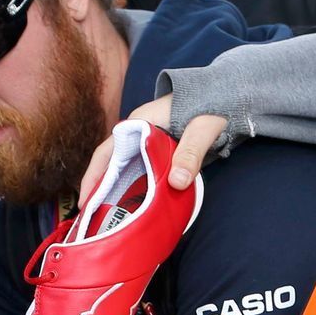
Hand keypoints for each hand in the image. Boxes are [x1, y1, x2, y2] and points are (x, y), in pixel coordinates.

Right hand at [77, 95, 224, 205]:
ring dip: (116, 192)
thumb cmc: (214, 105)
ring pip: (125, 170)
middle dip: (100, 191)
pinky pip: (141, 172)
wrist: (230, 94)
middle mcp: (138, 132)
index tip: (85, 204)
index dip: (92, 178)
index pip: (106, 153)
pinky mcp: (161, 150)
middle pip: (111, 165)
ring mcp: (149, 141)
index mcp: (139, 123)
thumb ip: (190, 153)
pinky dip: (134, 189)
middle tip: (92, 220)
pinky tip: (135, 207)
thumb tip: (177, 182)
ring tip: (109, 219)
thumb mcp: (202, 129)